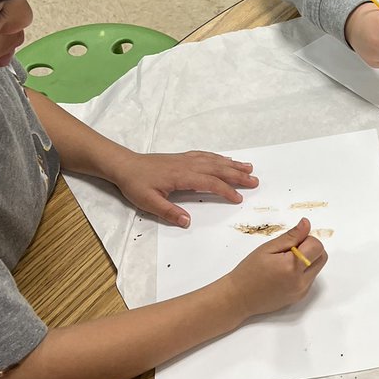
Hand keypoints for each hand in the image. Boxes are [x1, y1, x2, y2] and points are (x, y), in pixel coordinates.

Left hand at [109, 150, 258, 226]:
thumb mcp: (148, 202)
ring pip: (214, 161)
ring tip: (249, 168)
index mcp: (181, 176)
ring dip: (232, 165)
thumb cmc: (135, 184)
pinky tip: (226, 160)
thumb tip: (188, 222)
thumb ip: (169, 212)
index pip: (209, 182)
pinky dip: (219, 158)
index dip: (225, 190)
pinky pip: (205, 156)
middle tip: (255, 181)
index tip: (238, 198)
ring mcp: (186, 159)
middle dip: (237, 175)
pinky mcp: (182, 158)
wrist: (124, 165)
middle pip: (217, 169)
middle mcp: (187, 165)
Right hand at [224, 218, 326, 318]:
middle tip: (289, 250)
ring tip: (285, 262)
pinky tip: (284, 273)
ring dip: (307, 260)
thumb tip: (307, 224)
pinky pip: (309, 279)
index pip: (317, 246)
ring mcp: (301, 291)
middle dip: (310, 249)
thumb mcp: (267, 248)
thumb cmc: (249, 272)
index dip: (305, 240)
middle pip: (322, 257)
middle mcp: (301, 281)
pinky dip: (302, 272)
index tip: (290, 243)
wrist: (239, 298)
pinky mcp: (299, 297)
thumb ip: (290, 236)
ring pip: (317, 268)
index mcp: (292, 266)